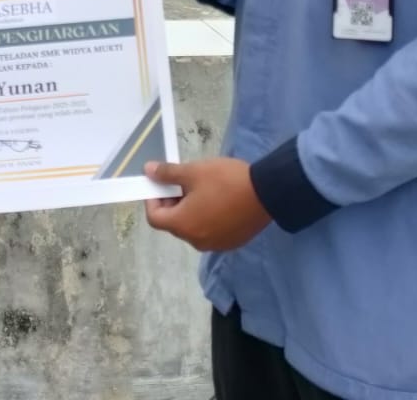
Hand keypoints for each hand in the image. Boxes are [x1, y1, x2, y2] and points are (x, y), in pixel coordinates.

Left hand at [143, 158, 271, 251]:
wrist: (267, 193)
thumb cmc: (226, 181)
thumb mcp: (194, 172)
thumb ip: (168, 173)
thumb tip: (148, 171)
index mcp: (183, 225)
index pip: (154, 218)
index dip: (153, 200)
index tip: (162, 184)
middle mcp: (196, 241)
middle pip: (174, 224)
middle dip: (173, 203)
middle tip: (183, 183)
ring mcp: (215, 245)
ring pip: (193, 228)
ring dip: (190, 211)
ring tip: (203, 190)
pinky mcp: (231, 243)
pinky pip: (210, 232)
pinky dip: (207, 219)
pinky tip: (219, 202)